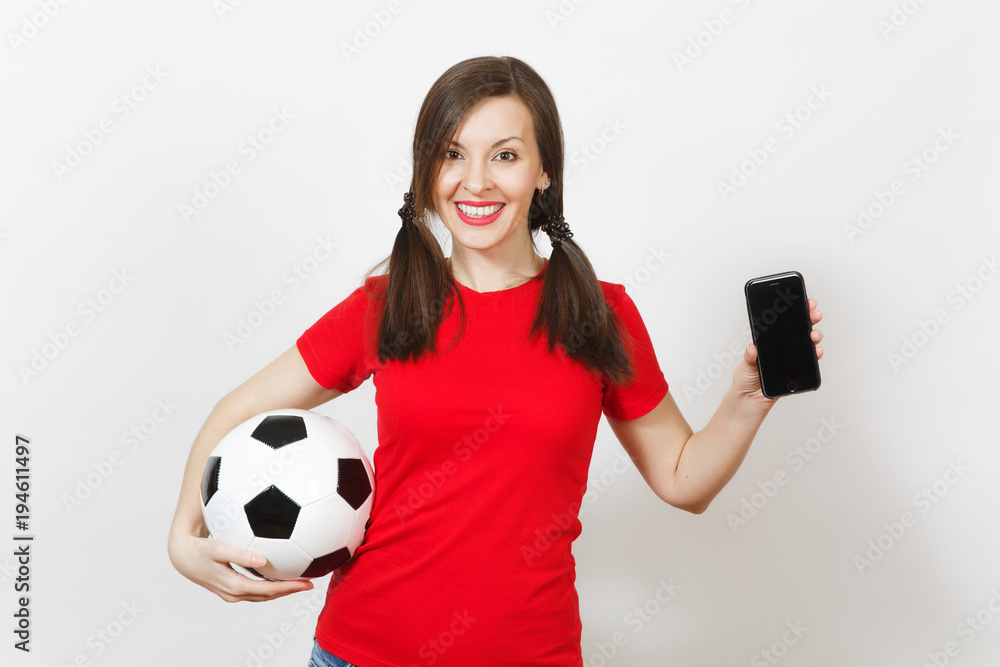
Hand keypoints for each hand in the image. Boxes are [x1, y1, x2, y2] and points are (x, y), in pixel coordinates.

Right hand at [168, 532, 312, 602]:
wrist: (182, 556)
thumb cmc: (200, 550)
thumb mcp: (219, 549)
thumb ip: (240, 555)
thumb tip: (262, 560)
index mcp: (234, 586)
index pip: (268, 590)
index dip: (289, 587)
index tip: (307, 582)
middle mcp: (234, 593)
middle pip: (268, 595)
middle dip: (289, 590)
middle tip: (310, 583)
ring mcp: (232, 593)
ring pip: (262, 595)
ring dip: (281, 590)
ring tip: (299, 582)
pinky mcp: (231, 588)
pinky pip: (255, 591)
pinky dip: (269, 587)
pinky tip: (279, 577)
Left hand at [733, 298, 824, 405]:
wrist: (750, 399)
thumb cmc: (746, 379)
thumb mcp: (745, 365)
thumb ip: (750, 357)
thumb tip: (752, 348)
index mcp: (769, 340)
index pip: (784, 322)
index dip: (794, 311)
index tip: (803, 302)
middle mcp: (782, 347)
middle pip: (800, 328)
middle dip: (809, 318)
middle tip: (813, 313)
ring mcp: (792, 357)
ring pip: (808, 341)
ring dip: (814, 334)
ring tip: (813, 334)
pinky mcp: (797, 369)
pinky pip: (810, 360)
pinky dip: (816, 353)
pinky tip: (817, 350)